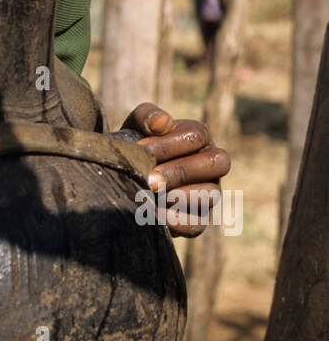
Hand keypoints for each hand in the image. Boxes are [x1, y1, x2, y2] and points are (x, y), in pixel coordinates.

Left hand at [121, 102, 230, 238]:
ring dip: (181, 196)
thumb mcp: (135, 126)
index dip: (168, 144)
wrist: (123, 176)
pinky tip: (159, 217)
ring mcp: (209, 191)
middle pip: (215, 162)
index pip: (196, 136)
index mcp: (198, 136)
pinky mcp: (199, 218)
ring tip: (153, 197)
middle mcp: (211, 163)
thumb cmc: (135, 146)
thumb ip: (147, 116)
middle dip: (181, 171)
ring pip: (212, 194)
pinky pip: (199, 224)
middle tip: (150, 179)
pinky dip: (179, 222)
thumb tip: (163, 123)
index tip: (140, 150)